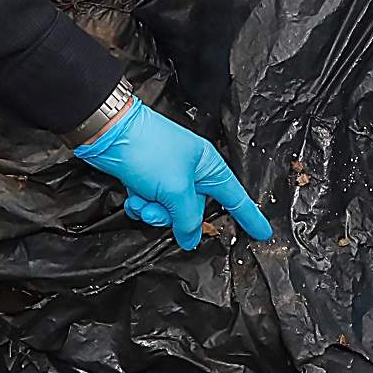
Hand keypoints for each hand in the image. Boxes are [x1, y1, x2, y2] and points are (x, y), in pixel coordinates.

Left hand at [72, 104, 275, 251]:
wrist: (109, 133)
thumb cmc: (148, 149)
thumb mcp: (176, 188)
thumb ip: (187, 219)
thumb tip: (190, 240)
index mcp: (208, 166)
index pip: (235, 197)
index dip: (249, 217)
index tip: (263, 233)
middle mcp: (191, 171)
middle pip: (194, 211)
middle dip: (174, 217)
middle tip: (159, 209)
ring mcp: (168, 176)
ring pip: (169, 212)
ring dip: (153, 212)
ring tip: (141, 200)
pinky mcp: (147, 179)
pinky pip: (151, 205)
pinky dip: (140, 205)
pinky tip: (131, 196)